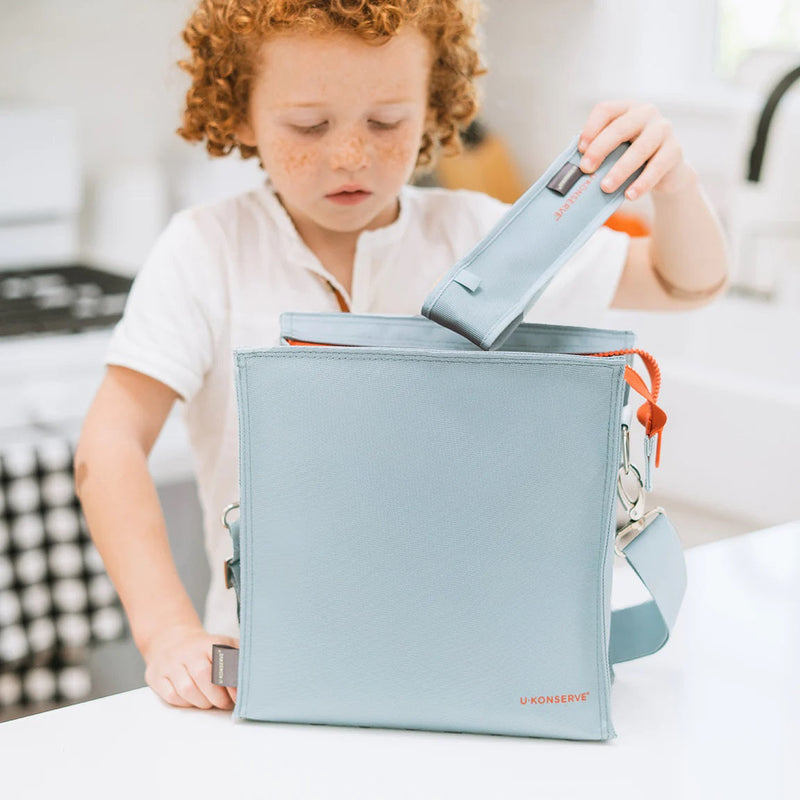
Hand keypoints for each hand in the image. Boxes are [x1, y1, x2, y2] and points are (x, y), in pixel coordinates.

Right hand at [142, 624, 238, 709]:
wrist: (170, 639)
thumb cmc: (203, 649)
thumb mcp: (223, 644)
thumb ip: (240, 656)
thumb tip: (258, 670)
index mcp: (209, 643)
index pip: (223, 664)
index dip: (232, 684)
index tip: (239, 698)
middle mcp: (189, 652)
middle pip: (204, 676)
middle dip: (218, 697)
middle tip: (225, 704)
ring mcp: (171, 664)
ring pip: (187, 689)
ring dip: (202, 702)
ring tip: (209, 702)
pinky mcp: (156, 676)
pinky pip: (171, 695)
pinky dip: (184, 703)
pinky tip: (193, 701)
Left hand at [577, 100, 695, 200]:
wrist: (665, 172)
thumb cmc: (630, 158)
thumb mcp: (614, 150)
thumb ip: (598, 151)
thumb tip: (574, 167)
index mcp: (626, 109)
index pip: (605, 110)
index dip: (591, 128)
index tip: (579, 150)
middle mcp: (646, 114)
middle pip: (621, 128)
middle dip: (600, 149)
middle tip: (586, 169)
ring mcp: (663, 130)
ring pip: (640, 149)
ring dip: (620, 170)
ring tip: (605, 187)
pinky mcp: (675, 151)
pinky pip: (657, 167)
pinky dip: (642, 183)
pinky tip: (629, 195)